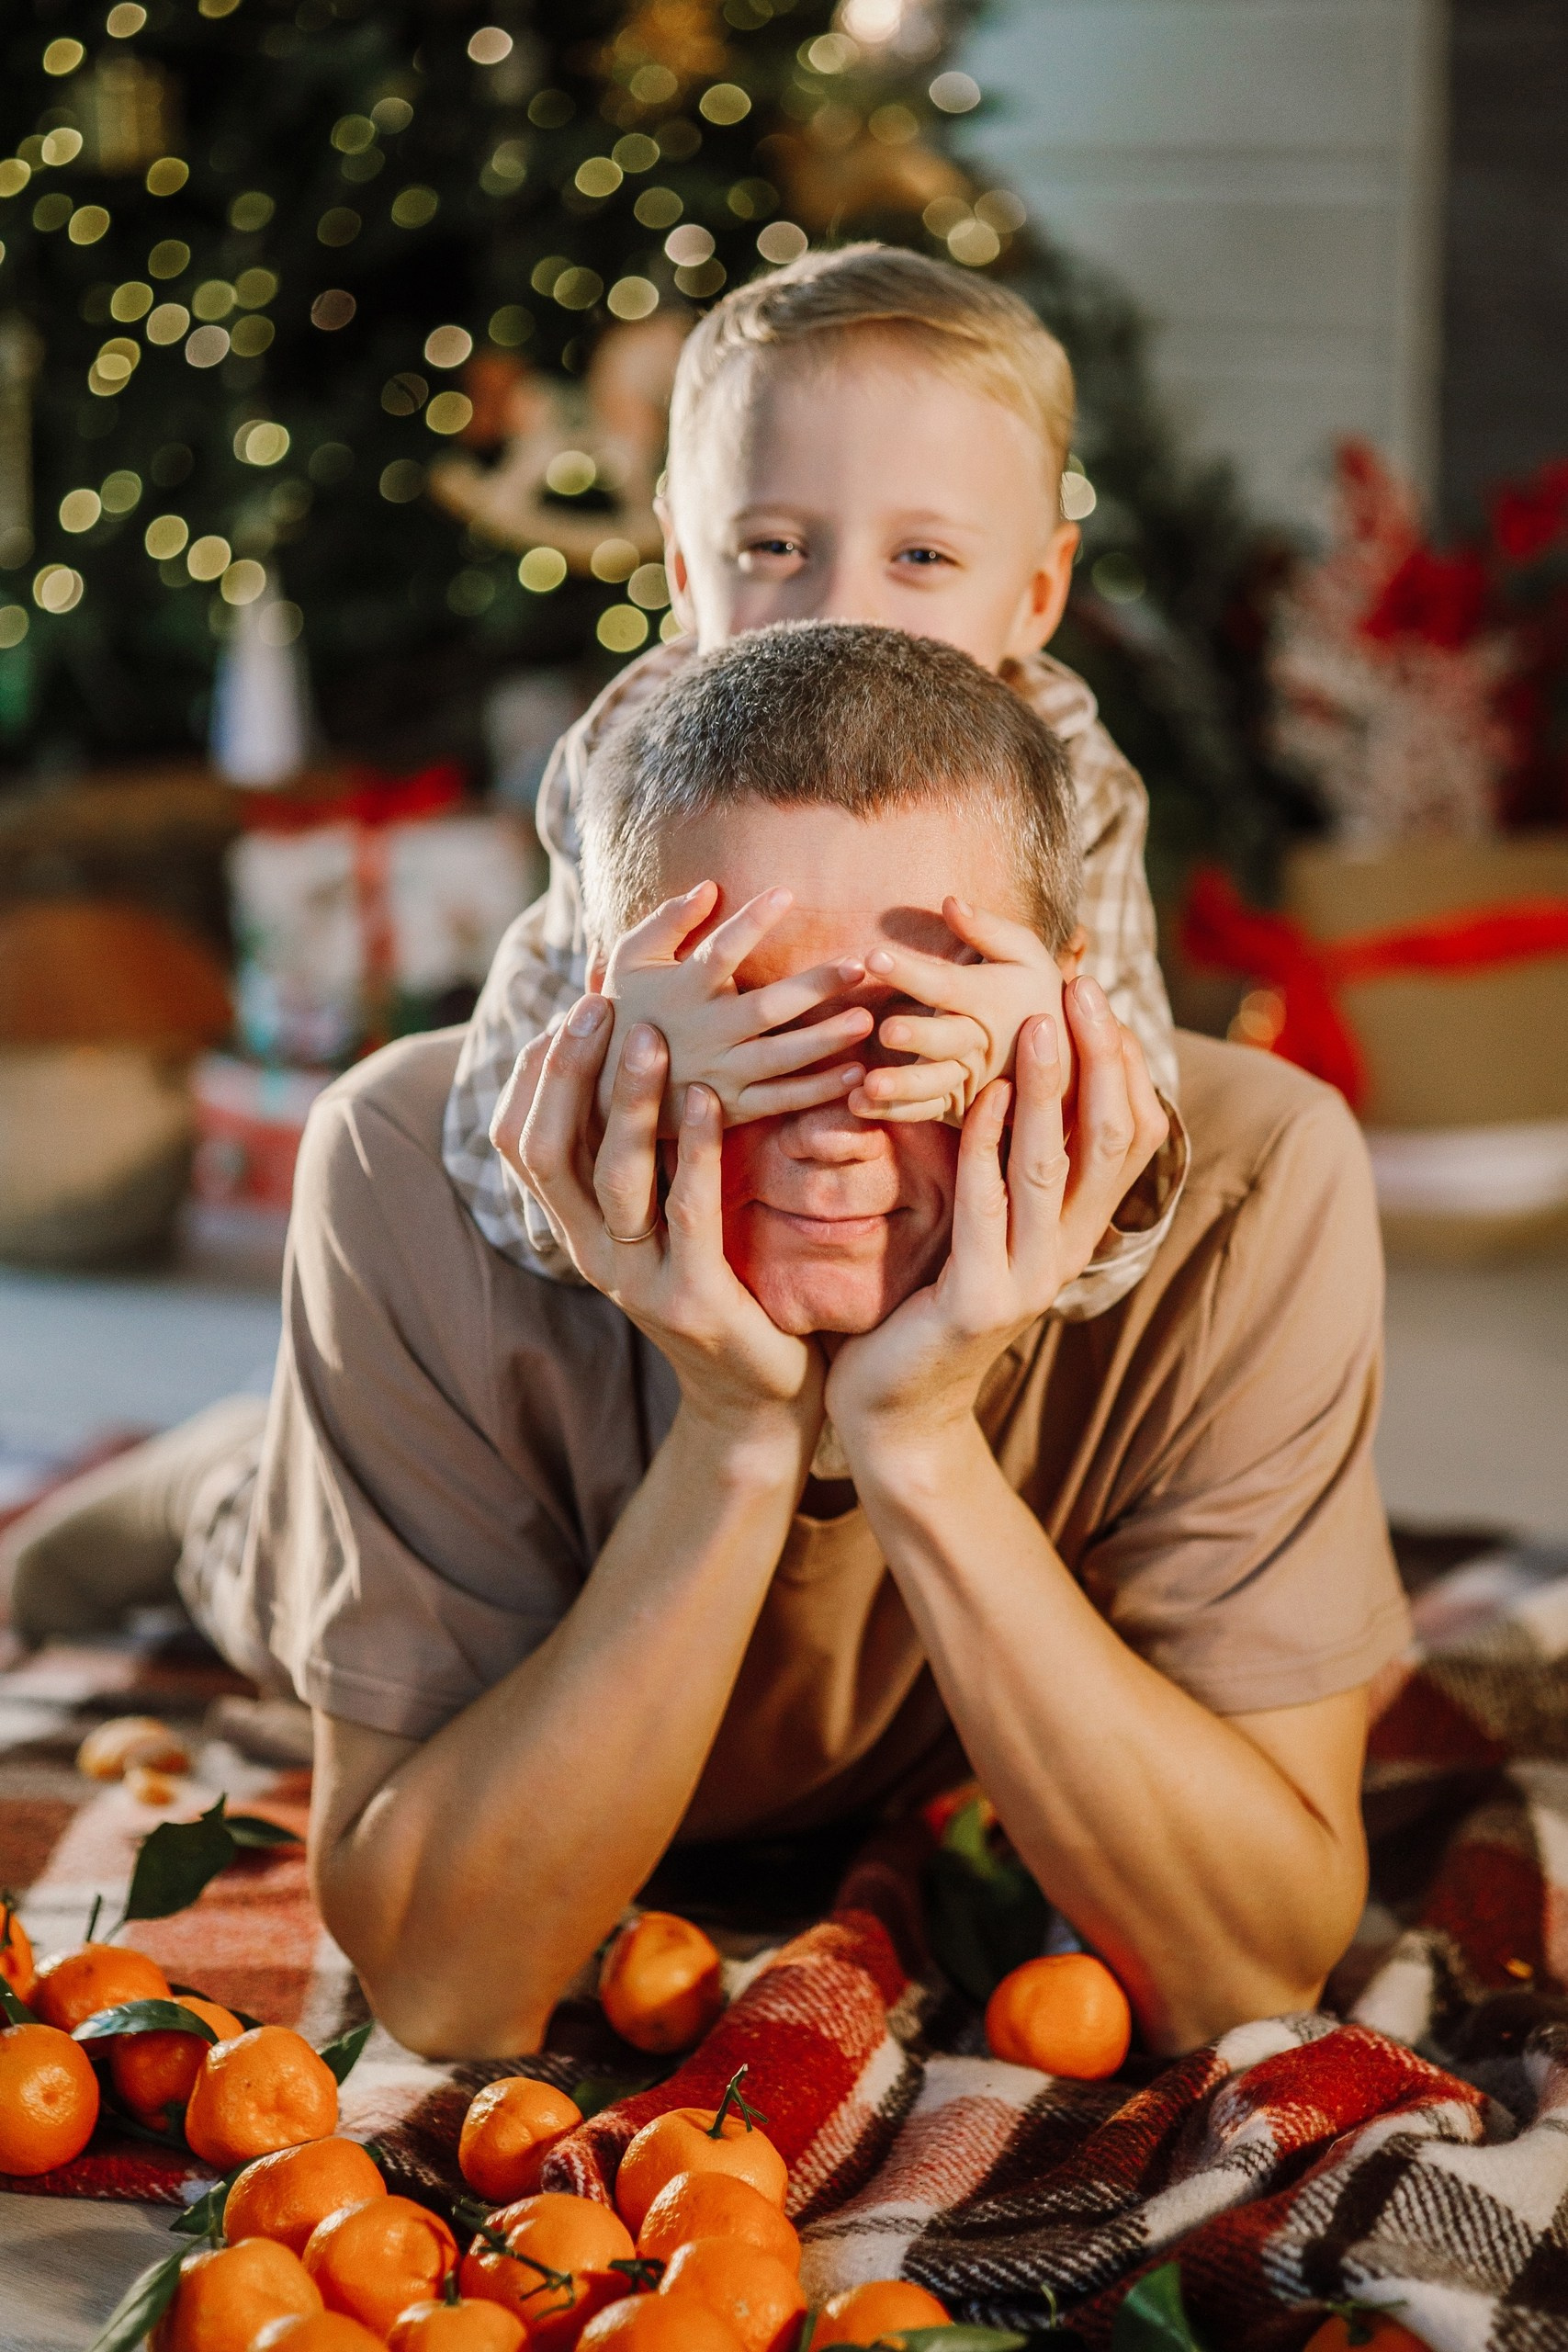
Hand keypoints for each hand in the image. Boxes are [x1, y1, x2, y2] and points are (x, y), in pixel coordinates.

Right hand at [493, 996, 823, 1458]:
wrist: (759, 1399)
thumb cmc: (723, 1288)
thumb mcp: (668, 1218)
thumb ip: (645, 1155)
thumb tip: (630, 1056)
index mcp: (577, 1230)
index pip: (520, 1144)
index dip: (534, 1075)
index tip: (568, 1010)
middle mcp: (592, 1255)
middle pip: (548, 1151)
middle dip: (567, 1072)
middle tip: (597, 1003)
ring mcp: (638, 1281)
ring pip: (611, 1177)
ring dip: (625, 1098)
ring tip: (646, 1034)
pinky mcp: (694, 1299)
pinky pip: (685, 1211)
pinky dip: (692, 1147)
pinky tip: (706, 1097)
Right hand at [595, 881, 874, 1134]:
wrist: (605, 1089)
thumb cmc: (626, 1009)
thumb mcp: (630, 960)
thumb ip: (668, 922)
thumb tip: (709, 886)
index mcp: (683, 989)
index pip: (720, 951)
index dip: (752, 921)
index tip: (787, 892)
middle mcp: (706, 1031)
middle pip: (766, 1008)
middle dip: (814, 987)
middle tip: (858, 966)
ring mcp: (721, 1072)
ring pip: (781, 1059)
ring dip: (825, 1041)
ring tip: (865, 1021)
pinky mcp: (732, 1107)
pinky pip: (781, 1100)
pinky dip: (818, 1091)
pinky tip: (855, 1074)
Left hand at [826, 978, 1168, 1450]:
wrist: (891, 1411)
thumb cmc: (921, 1301)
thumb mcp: (973, 1222)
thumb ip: (998, 1162)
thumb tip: (1009, 1073)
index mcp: (1072, 1227)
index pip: (1131, 1135)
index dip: (1123, 1064)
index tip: (1097, 993)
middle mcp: (1066, 1250)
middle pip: (1111, 1140)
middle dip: (1099, 1058)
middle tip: (1080, 987)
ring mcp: (1028, 1279)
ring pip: (1052, 1167)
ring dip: (1048, 1089)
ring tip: (1039, 1021)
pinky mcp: (977, 1301)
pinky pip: (987, 1209)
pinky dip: (988, 1148)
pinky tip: (983, 1096)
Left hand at [846, 898, 1070, 1125]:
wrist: (1065, 1059)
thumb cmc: (1033, 993)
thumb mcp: (1026, 954)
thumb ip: (988, 929)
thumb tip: (949, 901)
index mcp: (989, 998)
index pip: (947, 983)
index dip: (910, 971)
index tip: (873, 956)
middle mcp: (979, 1041)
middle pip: (948, 1039)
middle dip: (919, 1036)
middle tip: (888, 1032)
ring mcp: (969, 1077)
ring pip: (936, 1083)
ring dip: (903, 1087)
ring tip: (869, 1086)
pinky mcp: (958, 1104)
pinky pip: (926, 1111)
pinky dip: (895, 1113)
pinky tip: (859, 1105)